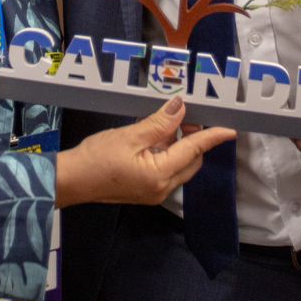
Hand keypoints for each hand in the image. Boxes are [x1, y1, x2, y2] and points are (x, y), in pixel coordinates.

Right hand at [55, 96, 234, 207]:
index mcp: (160, 176)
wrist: (70, 181)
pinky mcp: (145, 191)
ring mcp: (153, 193)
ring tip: (169, 122)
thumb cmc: (95, 158)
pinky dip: (167, 154)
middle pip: (191, 162)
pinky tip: (156, 137)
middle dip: (194, 139)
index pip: (193, 151)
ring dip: (180, 146)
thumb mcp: (129, 135)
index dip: (212, 137)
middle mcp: (162, 189)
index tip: (230, 129)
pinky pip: (167, 171)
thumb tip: (181, 108)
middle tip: (186, 115)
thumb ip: (159, 123)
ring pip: (180, 167)